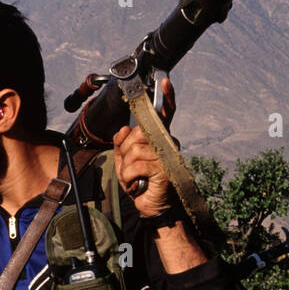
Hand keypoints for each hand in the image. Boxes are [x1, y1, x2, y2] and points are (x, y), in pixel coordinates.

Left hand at [113, 76, 178, 221]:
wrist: (152, 209)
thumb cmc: (141, 184)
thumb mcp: (124, 162)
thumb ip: (121, 144)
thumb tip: (123, 128)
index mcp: (159, 138)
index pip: (164, 114)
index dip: (166, 98)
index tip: (165, 81)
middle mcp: (167, 144)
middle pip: (137, 133)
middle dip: (125, 151)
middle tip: (130, 169)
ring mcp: (167, 156)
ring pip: (133, 150)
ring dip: (125, 168)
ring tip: (133, 179)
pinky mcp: (164, 170)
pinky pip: (135, 165)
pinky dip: (128, 177)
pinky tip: (136, 184)